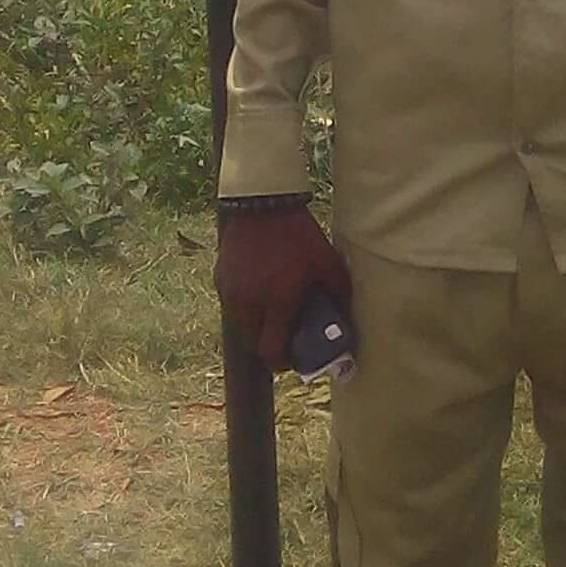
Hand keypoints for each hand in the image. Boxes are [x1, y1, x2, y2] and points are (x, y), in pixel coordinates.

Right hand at [215, 202, 351, 370]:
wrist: (262, 203)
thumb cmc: (298, 233)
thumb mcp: (326, 260)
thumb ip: (338, 291)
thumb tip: (344, 313)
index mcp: (277, 302)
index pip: (271, 351)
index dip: (282, 363)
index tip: (292, 360)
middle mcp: (250, 303)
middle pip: (254, 343)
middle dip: (269, 346)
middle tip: (284, 338)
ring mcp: (231, 292)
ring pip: (241, 325)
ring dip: (256, 328)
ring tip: (272, 315)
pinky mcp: (220, 279)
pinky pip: (232, 305)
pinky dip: (244, 308)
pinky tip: (259, 294)